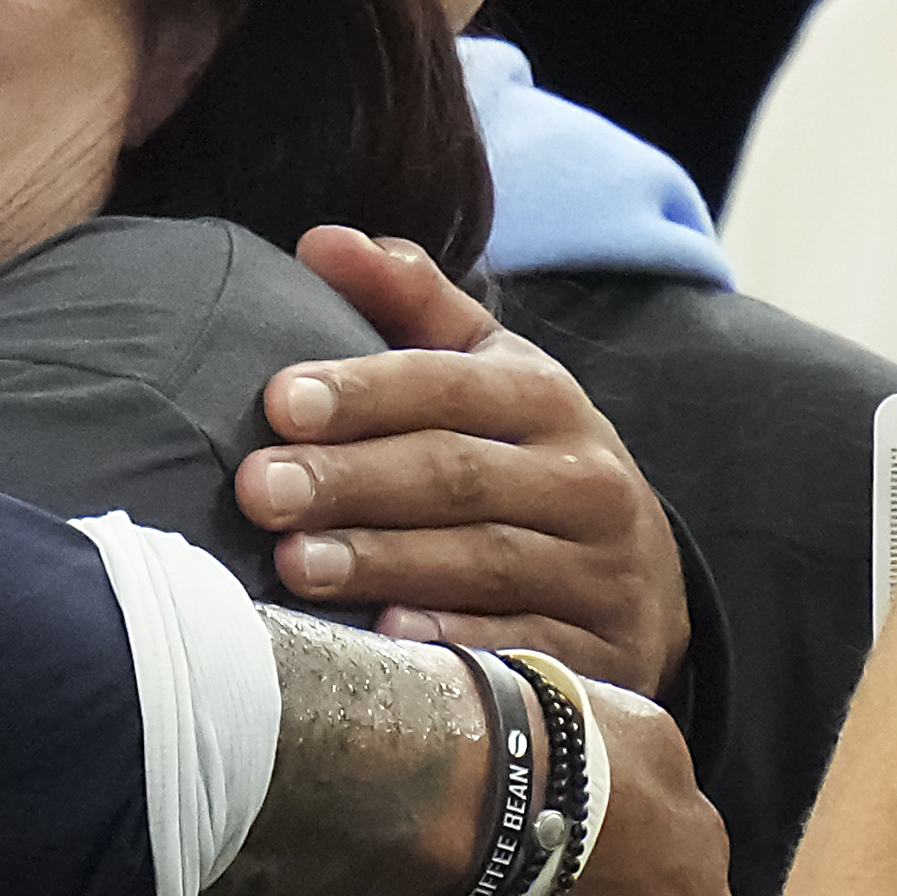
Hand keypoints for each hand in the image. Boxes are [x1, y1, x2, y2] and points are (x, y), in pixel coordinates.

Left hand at [246, 231, 686, 692]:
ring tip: (294, 564)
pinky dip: (455, 641)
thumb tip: (322, 242)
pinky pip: (523, 646)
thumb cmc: (528, 461)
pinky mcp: (602, 653)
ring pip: (484, 561)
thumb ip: (410, 305)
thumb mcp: (489, 373)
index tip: (279, 401)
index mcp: (546, 398)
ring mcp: (598, 571)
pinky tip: (386, 636)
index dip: (366, 390)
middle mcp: (583, 479)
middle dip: (352, 481)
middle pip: (457, 475)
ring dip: (385, 562)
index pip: (450, 385)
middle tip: (258, 490)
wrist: (638, 585)